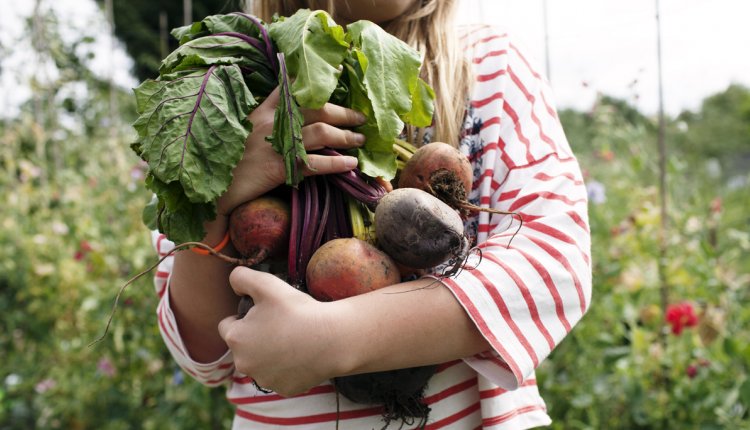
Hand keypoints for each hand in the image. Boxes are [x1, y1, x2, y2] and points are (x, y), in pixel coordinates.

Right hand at [216, 87, 366, 216]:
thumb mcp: (244, 131)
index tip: (337, 77)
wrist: (213, 188)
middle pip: (316, 108)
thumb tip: (294, 118)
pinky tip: (350, 165)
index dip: (317, 83)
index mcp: (262, 111)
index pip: (292, 88)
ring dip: (346, 136)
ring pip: (321, 133)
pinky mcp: (279, 168)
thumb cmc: (230, 161)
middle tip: (360, 118)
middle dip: (343, 113)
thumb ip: (266, 120)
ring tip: (360, 140)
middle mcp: (271, 122)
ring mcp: (275, 144)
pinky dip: (336, 164)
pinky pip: (315, 164)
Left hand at [218, 267, 343, 396]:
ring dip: (269, 353)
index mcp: (235, 338)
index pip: (227, 325)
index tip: (264, 313)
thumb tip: (233, 282)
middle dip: (255, 336)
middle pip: (243, 346)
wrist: (332, 339)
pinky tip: (301, 355)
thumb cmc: (298, 310)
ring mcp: (264, 379)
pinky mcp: (283, 389)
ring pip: (260, 363)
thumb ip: (241, 277)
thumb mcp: (267, 283)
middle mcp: (244, 363)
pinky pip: (279, 376)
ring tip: (292, 339)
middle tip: (280, 324)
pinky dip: (287, 368)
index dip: (244, 316)